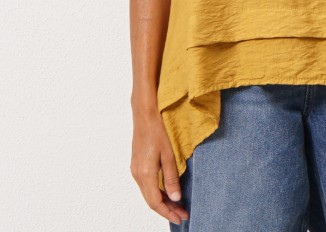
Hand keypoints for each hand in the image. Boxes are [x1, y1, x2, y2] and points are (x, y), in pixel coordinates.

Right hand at [130, 108, 189, 224]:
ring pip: (148, 193)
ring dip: (162, 201)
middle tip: (183, 214)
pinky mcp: (137, 165)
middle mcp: (137, 175)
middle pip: (151, 200)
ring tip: (177, 206)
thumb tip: (176, 198)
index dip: (168, 212)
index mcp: (145, 174)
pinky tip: (167, 191)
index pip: (156, 202)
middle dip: (167, 209)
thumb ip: (172, 177)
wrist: (144, 115)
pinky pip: (146, 185)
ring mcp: (135, 170)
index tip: (181, 217)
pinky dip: (157, 192)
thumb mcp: (169, 154)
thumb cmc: (158, 131)